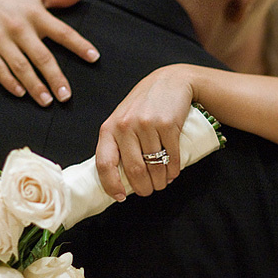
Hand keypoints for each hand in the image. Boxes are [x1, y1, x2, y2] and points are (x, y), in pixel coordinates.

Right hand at [0, 0, 97, 106]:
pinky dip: (9, 82)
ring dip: (35, 86)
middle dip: (55, 78)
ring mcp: (0, 39)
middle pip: (42, 57)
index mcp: (35, 14)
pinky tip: (21, 94)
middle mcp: (19, 27)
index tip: (94, 58)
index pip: (62, 32)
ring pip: (21, 67)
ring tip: (47, 102)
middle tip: (66, 97)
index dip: (79, 45)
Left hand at [96, 65, 193, 200]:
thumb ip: (119, 142)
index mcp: (109, 128)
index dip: (111, 184)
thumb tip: (120, 178)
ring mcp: (147, 124)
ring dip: (160, 181)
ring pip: (154, 165)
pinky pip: (171, 156)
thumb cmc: (145, 104)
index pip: (104, 163)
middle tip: (149, 191)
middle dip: (143, 187)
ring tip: (162, 183)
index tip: (120, 196)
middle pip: (134, 169)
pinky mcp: (168, 124)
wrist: (171, 81)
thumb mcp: (124, 119)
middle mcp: (125, 126)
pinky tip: (172, 173)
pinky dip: (172, 170)